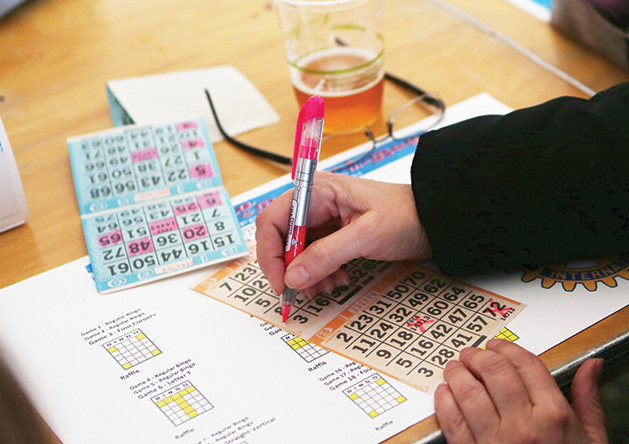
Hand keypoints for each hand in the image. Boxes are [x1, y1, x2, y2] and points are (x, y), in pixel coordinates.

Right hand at [255, 171, 431, 295]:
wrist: (432, 221)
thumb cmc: (405, 215)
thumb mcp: (366, 235)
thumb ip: (326, 255)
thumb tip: (292, 276)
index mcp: (317, 191)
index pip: (272, 220)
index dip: (270, 253)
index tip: (281, 282)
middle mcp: (314, 203)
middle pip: (281, 239)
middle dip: (290, 268)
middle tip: (304, 291)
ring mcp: (322, 220)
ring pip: (295, 253)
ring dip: (307, 275)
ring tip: (328, 286)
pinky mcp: (332, 235)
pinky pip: (312, 258)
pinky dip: (320, 274)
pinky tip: (338, 279)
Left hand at [434, 340, 607, 443]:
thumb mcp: (589, 438)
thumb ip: (586, 400)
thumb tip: (590, 367)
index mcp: (554, 416)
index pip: (526, 365)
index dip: (506, 349)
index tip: (497, 346)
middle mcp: (524, 425)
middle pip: (494, 372)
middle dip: (478, 356)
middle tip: (471, 354)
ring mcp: (497, 441)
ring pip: (468, 392)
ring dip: (457, 374)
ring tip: (455, 368)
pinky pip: (453, 422)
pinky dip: (445, 402)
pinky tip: (445, 393)